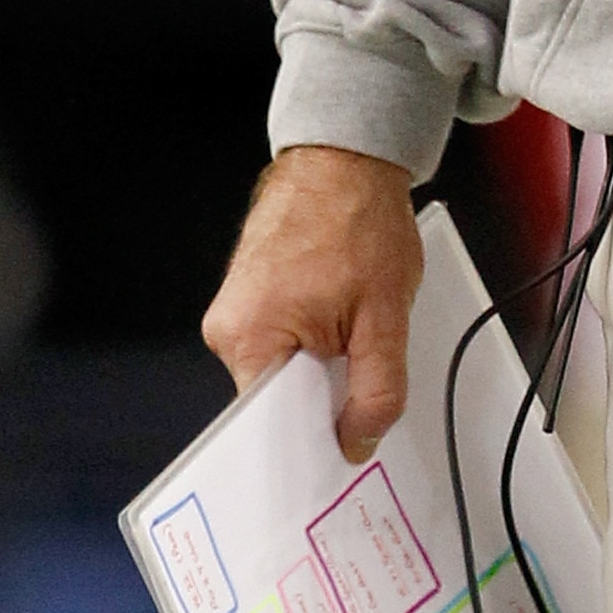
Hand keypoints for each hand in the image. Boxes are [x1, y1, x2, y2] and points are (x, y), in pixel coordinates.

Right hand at [202, 145, 422, 464]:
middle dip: (322, 396)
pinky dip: (315, 337)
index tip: (338, 454)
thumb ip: (376, 389)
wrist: (347, 157)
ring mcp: (236, 308)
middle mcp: (228, 327)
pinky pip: (282, 338)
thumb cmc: (360, 221)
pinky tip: (340, 313)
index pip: (270, 424)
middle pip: (278, 398)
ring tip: (353, 327)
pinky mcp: (251, 293)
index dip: (311, 438)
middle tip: (361, 376)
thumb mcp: (385, 316)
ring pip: (284, 367)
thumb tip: (357, 443)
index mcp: (248, 338)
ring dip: (322, 362)